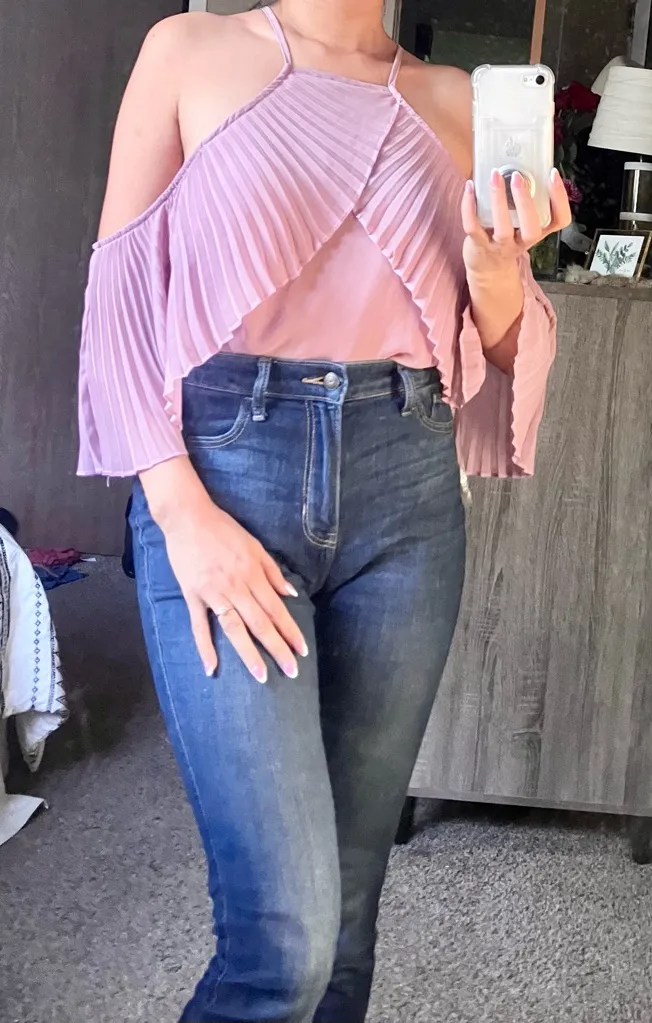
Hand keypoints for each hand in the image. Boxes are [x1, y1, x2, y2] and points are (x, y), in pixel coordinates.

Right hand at [162, 498, 307, 682]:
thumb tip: (291, 594)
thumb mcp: (255, 545)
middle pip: (260, 623)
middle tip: (291, 672)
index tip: (302, 651)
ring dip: (249, 653)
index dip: (290, 631)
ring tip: (261, 676)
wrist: (188, 517)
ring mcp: (214, 593)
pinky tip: (212, 668)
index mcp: (253, 574)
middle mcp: (237, 586)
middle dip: (277, 648)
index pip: (276, 609)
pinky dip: (205, 647)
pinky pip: (199, 625)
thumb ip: (273, 572)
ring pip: (235, 628)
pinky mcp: (193, 595)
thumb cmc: (223, 529)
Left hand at [461, 167, 571, 279]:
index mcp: (538, 231)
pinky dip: (469, 207)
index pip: (559, 220)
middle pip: (532, 229)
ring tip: (494, 176)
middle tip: (519, 177)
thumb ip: (525, 199)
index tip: (553, 175)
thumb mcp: (523, 222)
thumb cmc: (508, 237)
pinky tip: (469, 187)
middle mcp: (522, 241)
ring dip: (498, 201)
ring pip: (502, 229)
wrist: (488, 269)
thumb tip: (519, 160)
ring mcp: (500, 246)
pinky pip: (473, 228)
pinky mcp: (479, 245)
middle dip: (526, 202)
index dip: (560, 199)